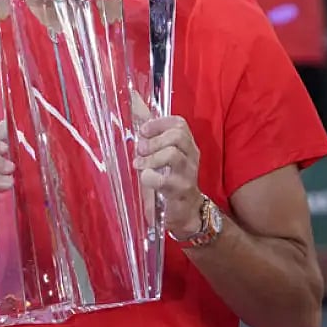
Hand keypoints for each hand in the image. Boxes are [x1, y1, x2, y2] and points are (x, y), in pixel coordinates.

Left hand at [134, 116, 202, 235]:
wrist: (185, 211)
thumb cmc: (169, 182)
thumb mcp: (163, 159)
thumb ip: (153, 141)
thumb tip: (134, 115)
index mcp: (187, 146)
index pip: (179, 124)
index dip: (159, 123)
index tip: (143, 131)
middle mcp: (191, 156)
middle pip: (177, 135)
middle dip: (154, 140)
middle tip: (141, 149)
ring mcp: (188, 173)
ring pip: (173, 154)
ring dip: (151, 157)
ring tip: (139, 164)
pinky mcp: (181, 190)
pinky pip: (163, 179)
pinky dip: (149, 176)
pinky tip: (145, 178)